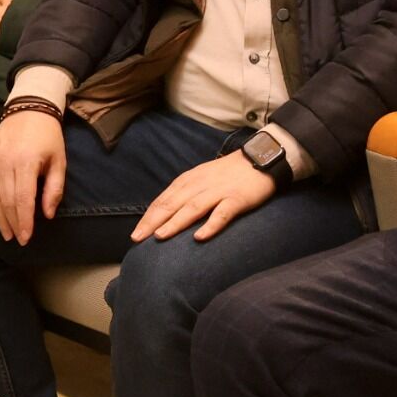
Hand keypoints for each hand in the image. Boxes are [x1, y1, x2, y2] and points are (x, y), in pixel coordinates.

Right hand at [0, 110, 68, 242]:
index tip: (26, 238)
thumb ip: (54, 188)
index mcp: (27, 162)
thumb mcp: (59, 161)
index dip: (24, 221)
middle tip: (17, 239)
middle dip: (12, 223)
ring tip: (5, 232)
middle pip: (6, 201)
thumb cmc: (48, 137)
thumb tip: (47, 215)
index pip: (23, 199)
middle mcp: (6, 162)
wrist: (31, 109)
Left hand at [131, 149, 278, 242]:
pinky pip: (222, 213)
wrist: (261, 158)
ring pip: (193, 207)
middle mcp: (201, 184)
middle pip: (173, 203)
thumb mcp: (203, 178)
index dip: (149, 217)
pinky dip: (210, 224)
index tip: (136, 234)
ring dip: (175, 222)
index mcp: (190, 180)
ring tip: (160, 236)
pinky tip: (200, 237)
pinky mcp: (237, 198)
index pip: (164, 199)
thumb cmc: (229, 173)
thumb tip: (166, 214)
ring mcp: (219, 191)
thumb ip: (186, 193)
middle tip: (138, 238)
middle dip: (154, 221)